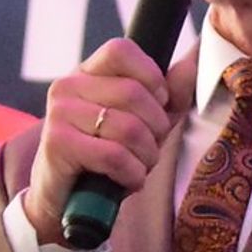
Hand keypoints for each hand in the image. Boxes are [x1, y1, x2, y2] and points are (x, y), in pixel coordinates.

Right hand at [25, 38, 178, 243]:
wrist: (65, 200)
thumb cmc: (107, 158)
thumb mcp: (145, 123)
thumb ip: (170, 95)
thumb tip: (193, 63)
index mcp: (88, 73)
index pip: (121, 50)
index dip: (151, 76)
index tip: (159, 102)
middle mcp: (68, 86)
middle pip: (133, 93)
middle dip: (156, 128)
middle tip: (150, 148)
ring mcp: (59, 113)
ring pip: (128, 127)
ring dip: (146, 156)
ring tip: (138, 167)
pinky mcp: (58, 144)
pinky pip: (113, 155)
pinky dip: (132, 174)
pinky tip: (127, 180)